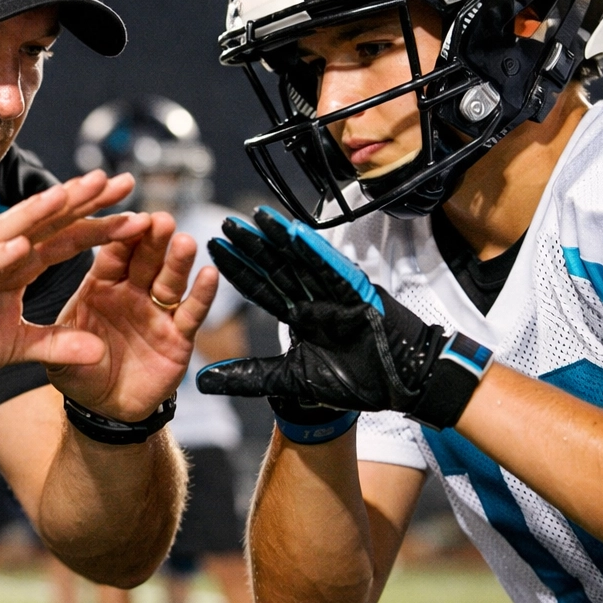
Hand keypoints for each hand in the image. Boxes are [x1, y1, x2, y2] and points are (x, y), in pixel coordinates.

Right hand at [0, 171, 151, 383]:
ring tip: (71, 193)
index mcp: (18, 266)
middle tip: (122, 180)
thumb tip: (98, 353)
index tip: (138, 214)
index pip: (67, 239)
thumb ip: (57, 344)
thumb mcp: (17, 348)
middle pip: (49, 223)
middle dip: (85, 201)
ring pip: (15, 232)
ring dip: (41, 212)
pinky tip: (20, 245)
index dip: (101, 226)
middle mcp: (1, 256)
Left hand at [48, 212, 218, 421]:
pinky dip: (202, 295)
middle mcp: (131, 292)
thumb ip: (60, 343)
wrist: (106, 407)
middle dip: (153, 239)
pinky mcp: (179, 335)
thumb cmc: (80, 372)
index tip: (127, 218)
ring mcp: (156, 311)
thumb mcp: (58, 356)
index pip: (111, 254)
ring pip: (170, 280)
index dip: (119, 237)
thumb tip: (67, 335)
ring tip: (184, 242)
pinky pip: (191, 312)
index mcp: (99, 286)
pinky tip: (209, 275)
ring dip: (178, 262)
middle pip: (144, 259)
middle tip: (161, 220)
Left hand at [195, 207, 489, 428]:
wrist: (400, 384)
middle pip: (277, 267)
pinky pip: (332, 270)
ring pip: (302, 261)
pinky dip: (314, 253)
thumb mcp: (291, 381)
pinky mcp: (358, 294)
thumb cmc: (354, 381)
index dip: (238, 268)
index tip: (214, 247)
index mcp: (300, 315)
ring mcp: (336, 293)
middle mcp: (314, 299)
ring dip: (279, 239)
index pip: (261, 287)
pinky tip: (294, 234)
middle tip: (225, 223)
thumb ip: (248, 376)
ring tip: (256, 218)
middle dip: (251, 246)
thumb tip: (201, 380)